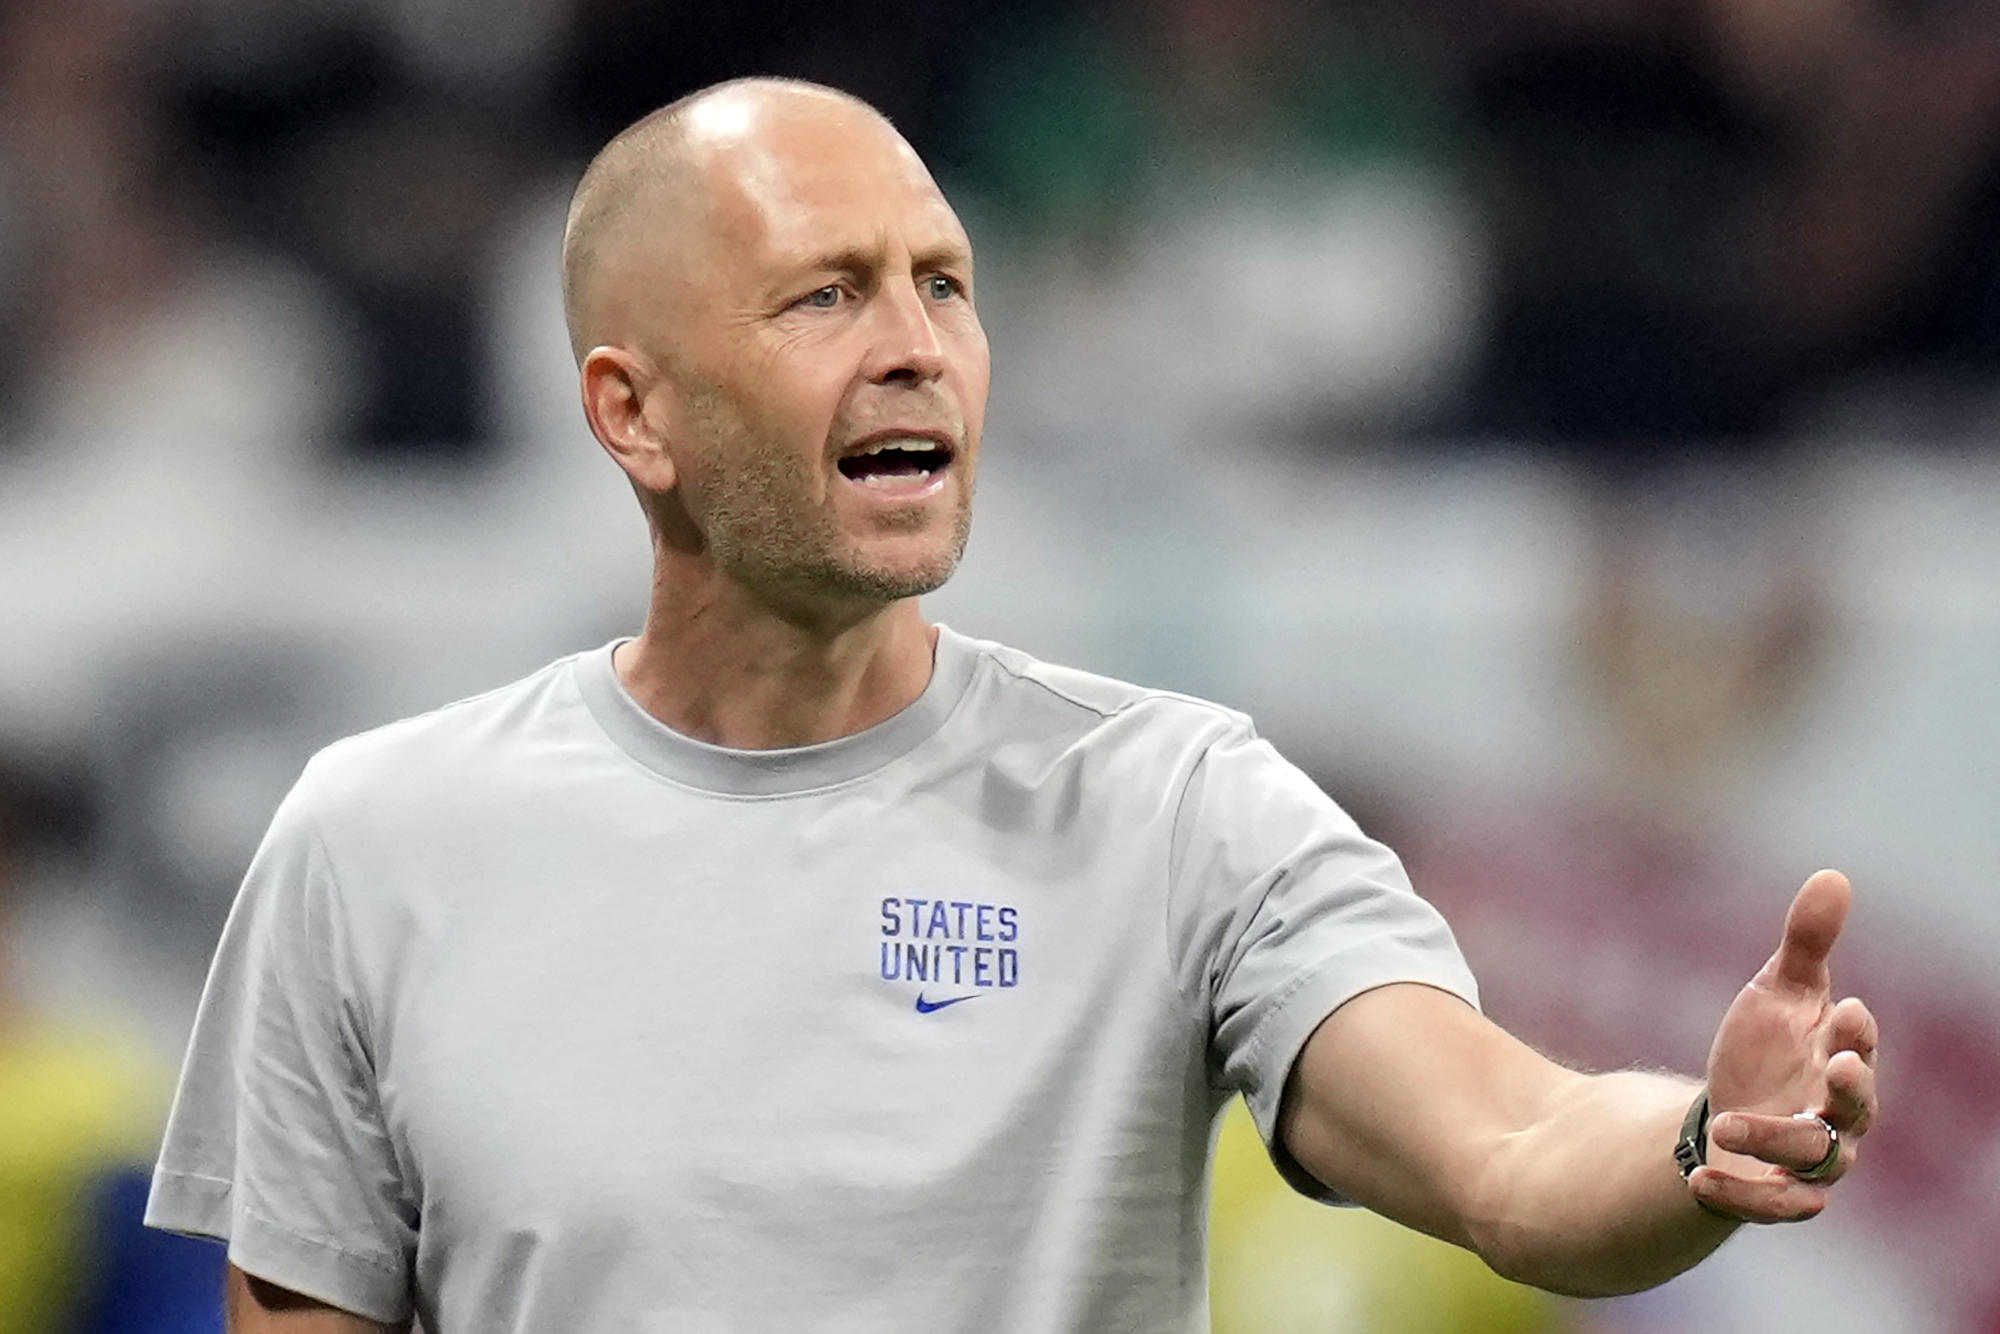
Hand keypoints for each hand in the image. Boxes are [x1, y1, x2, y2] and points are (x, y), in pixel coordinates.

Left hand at [1691, 869, 1878, 1221]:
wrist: (1732, 1107)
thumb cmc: (1769, 1045)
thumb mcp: (1778, 991)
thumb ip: (1805, 941)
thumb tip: (1833, 875)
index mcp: (1840, 1059)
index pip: (1861, 1046)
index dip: (1860, 1032)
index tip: (1848, 1009)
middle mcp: (1838, 1114)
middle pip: (1859, 1109)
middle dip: (1853, 1089)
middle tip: (1839, 1066)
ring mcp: (1813, 1160)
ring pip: (1816, 1161)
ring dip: (1774, 1141)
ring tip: (1725, 1123)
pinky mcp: (1780, 1194)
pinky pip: (1775, 1207)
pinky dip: (1741, 1195)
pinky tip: (1699, 1177)